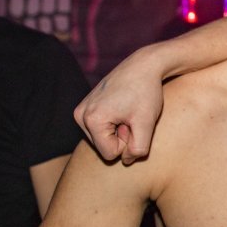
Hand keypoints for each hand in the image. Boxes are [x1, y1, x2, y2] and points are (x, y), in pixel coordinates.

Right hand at [73, 48, 164, 163]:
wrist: (143, 65)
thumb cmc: (147, 93)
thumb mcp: (147, 123)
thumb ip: (138, 149)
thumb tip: (126, 160)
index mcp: (91, 119)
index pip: (110, 155)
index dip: (127, 143)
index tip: (134, 122)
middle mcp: (80, 115)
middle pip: (103, 148)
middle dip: (121, 137)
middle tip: (132, 116)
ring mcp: (80, 110)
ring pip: (102, 140)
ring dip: (118, 131)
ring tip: (127, 111)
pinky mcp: (85, 107)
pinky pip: (100, 129)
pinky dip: (114, 124)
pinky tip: (122, 108)